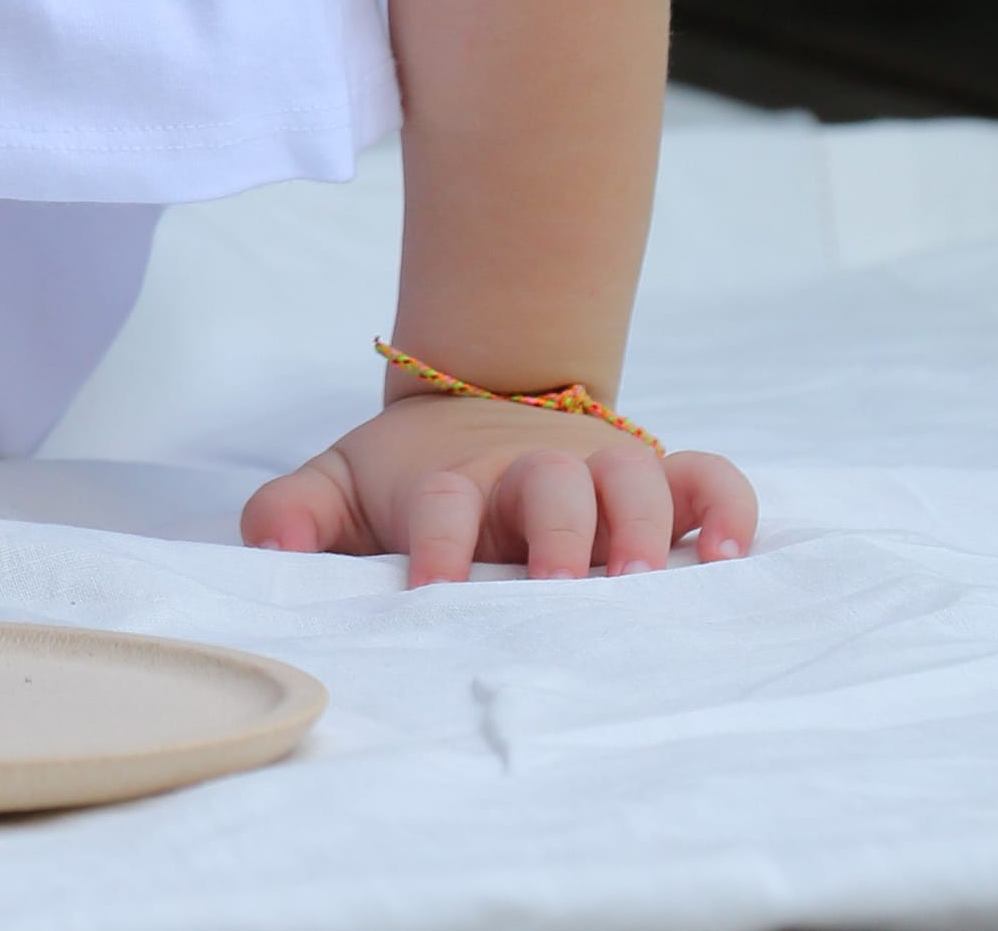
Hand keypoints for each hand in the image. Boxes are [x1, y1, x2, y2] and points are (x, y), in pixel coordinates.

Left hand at [240, 394, 755, 585]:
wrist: (482, 406)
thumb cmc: (413, 475)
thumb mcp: (343, 483)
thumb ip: (295, 510)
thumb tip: (265, 541)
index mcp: (456, 478)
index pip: (447, 501)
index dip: (439, 541)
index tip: (431, 590)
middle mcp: (535, 471)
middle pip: (554, 484)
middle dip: (557, 535)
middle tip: (555, 591)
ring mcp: (603, 471)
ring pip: (636, 477)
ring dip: (643, 525)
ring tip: (644, 583)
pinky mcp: (660, 481)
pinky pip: (711, 480)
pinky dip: (729, 510)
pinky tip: (732, 557)